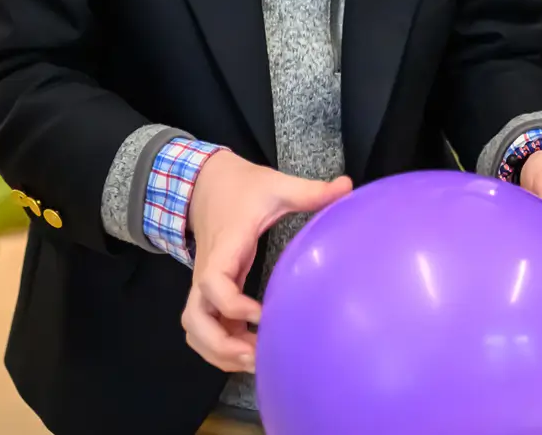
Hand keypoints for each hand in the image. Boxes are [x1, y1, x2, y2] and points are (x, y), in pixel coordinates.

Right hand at [180, 151, 351, 372]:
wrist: (206, 183)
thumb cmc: (241, 188)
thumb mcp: (275, 186)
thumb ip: (308, 191)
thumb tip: (348, 187)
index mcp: (223, 249)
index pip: (213, 284)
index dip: (234, 306)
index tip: (263, 315)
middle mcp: (206, 272)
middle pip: (194, 320)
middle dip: (221, 345)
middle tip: (257, 354)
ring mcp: (204, 284)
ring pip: (194, 329)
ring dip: (218, 350)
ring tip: (255, 359)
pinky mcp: (209, 291)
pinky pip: (204, 326)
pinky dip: (219, 345)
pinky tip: (250, 349)